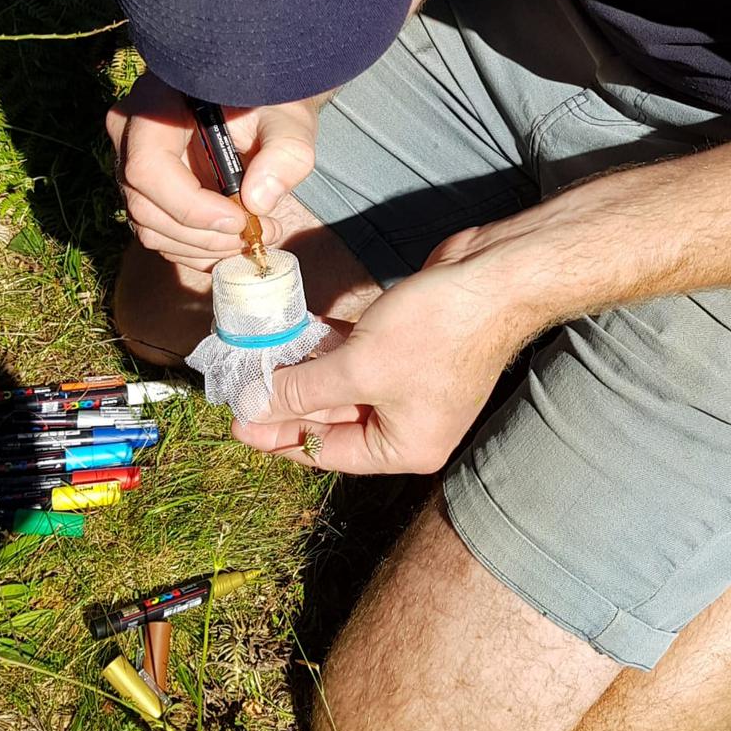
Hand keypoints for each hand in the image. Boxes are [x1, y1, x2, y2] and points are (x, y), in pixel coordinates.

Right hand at [106, 71, 321, 269]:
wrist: (256, 101)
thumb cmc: (267, 102)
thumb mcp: (288, 119)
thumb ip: (285, 151)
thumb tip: (258, 201)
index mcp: (154, 105)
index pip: (148, 168)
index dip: (190, 207)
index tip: (240, 219)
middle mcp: (130, 135)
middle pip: (145, 205)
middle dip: (203, 234)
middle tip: (257, 234)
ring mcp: (132, 164)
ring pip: (149, 227)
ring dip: (203, 247)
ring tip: (252, 237)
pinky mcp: (145, 190)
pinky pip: (158, 233)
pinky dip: (196, 249)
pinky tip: (233, 242)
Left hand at [232, 233, 533, 473]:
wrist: (494, 277)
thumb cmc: (437, 332)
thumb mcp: (358, 368)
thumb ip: (302, 391)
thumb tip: (255, 407)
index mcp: (404, 448)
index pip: (326, 453)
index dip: (277, 437)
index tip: (236, 421)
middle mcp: (409, 423)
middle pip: (332, 420)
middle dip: (287, 401)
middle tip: (240, 388)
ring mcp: (410, 385)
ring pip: (343, 386)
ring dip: (303, 371)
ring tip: (258, 360)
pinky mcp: (409, 348)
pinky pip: (357, 358)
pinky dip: (328, 348)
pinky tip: (295, 334)